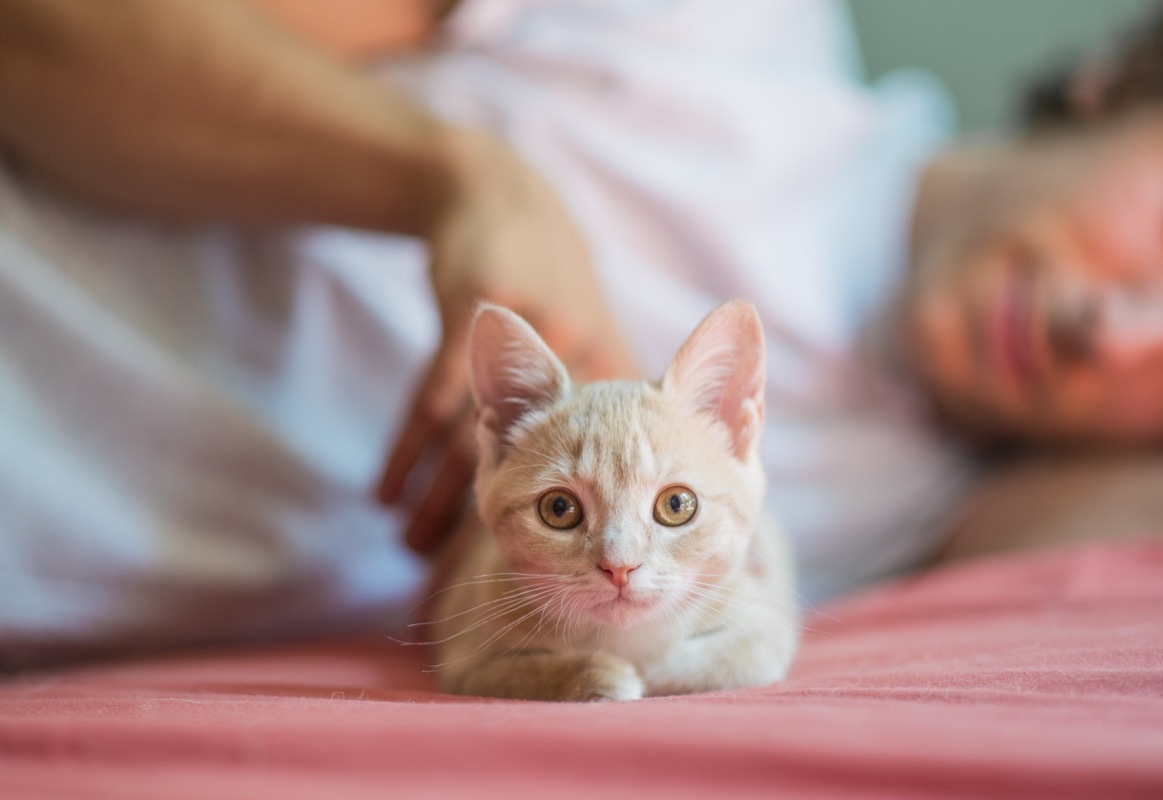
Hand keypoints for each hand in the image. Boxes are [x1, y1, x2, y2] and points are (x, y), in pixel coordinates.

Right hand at [375, 131, 636, 552]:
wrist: (504, 197)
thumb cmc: (554, 279)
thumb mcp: (597, 332)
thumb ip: (617, 399)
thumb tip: (636, 476)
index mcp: (612, 370)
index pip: (603, 466)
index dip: (576, 529)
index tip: (555, 585)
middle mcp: (574, 356)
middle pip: (537, 464)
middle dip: (499, 531)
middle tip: (466, 589)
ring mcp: (524, 334)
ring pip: (474, 438)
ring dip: (440, 503)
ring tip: (413, 554)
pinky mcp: (468, 309)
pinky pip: (430, 401)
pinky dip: (404, 453)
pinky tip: (383, 495)